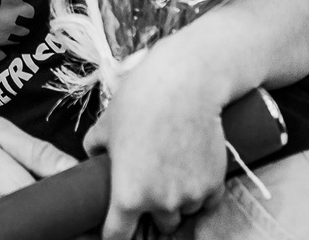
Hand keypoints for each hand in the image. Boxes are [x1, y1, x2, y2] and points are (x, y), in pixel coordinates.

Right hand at [0, 118, 77, 232]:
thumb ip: (39, 153)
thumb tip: (75, 170)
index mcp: (11, 189)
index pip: (54, 213)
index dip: (64, 211)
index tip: (67, 207)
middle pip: (35, 227)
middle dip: (41, 219)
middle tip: (31, 203)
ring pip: (15, 233)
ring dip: (19, 225)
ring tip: (2, 204)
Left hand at [83, 43, 228, 238]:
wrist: (185, 84)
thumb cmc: (140, 100)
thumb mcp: (106, 124)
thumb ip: (96, 147)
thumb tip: (94, 156)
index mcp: (127, 195)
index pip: (117, 236)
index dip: (115, 235)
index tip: (118, 226)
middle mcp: (160, 203)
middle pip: (161, 225)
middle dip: (156, 210)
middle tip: (154, 182)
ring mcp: (190, 195)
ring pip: (185, 212)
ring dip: (181, 199)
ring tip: (175, 167)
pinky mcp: (214, 184)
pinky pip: (208, 202)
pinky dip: (203, 191)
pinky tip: (194, 168)